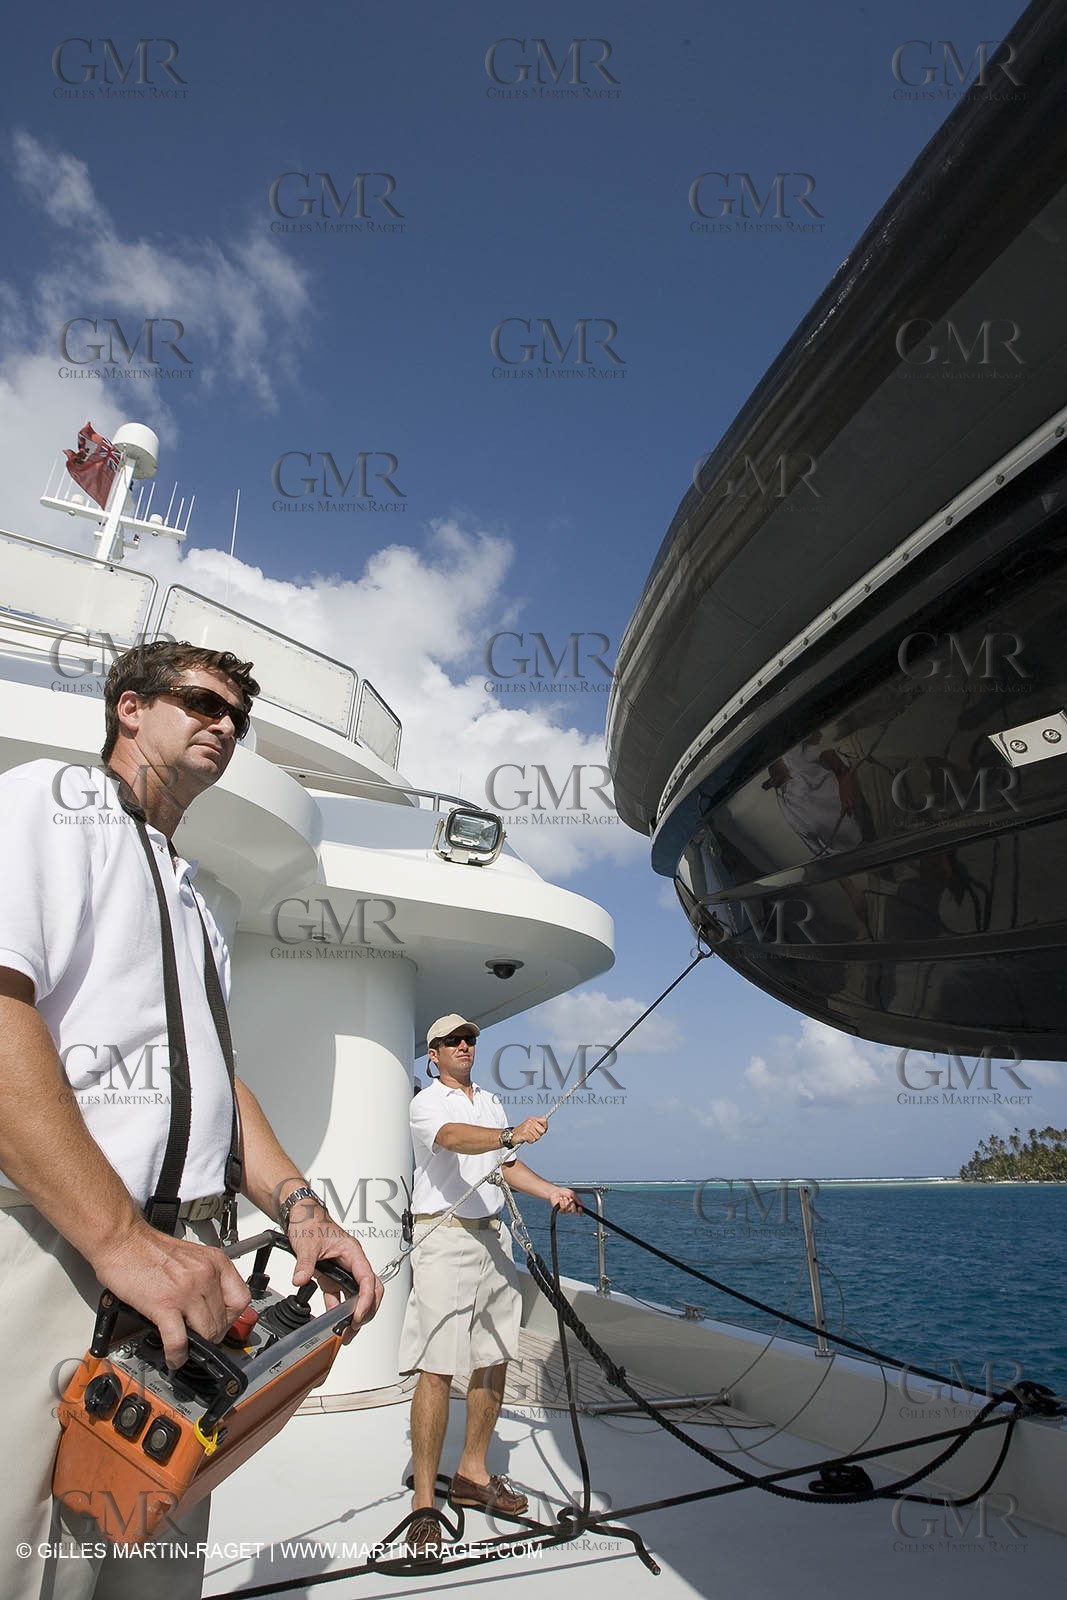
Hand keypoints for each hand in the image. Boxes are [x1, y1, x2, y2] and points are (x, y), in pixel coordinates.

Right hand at [92, 1220, 250, 1368]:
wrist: (122, 1240)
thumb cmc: (149, 1248)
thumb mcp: (191, 1256)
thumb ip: (205, 1278)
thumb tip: (211, 1305)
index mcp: (214, 1261)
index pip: (241, 1299)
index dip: (232, 1317)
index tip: (223, 1324)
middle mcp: (205, 1274)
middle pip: (223, 1320)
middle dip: (213, 1335)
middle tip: (201, 1340)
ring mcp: (186, 1290)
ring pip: (206, 1332)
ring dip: (198, 1347)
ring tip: (188, 1349)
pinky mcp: (164, 1304)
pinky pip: (179, 1340)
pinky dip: (177, 1354)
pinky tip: (174, 1357)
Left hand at [286, 1209, 383, 1341]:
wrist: (301, 1216)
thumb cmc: (311, 1222)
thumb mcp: (308, 1243)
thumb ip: (305, 1263)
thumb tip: (300, 1279)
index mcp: (353, 1252)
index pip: (367, 1278)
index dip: (366, 1299)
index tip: (357, 1315)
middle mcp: (352, 1263)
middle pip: (371, 1290)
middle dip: (366, 1311)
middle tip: (354, 1328)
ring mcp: (343, 1270)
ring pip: (357, 1296)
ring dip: (354, 1315)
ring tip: (346, 1332)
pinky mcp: (332, 1276)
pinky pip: (340, 1297)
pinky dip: (339, 1311)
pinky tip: (334, 1322)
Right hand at [512, 1116, 547, 1145]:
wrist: (512, 1135)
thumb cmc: (522, 1132)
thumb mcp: (530, 1126)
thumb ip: (537, 1126)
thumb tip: (545, 1129)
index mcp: (532, 1119)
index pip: (544, 1120)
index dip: (545, 1127)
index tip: (543, 1131)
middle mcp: (530, 1122)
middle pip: (542, 1131)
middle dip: (539, 1135)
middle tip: (533, 1135)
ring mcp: (527, 1127)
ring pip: (538, 1137)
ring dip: (533, 1139)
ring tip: (528, 1136)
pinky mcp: (525, 1133)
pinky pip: (533, 1140)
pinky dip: (530, 1141)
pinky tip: (525, 1139)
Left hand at [547, 1187, 581, 1213]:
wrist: (555, 1191)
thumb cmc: (564, 1192)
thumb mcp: (572, 1193)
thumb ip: (576, 1199)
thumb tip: (581, 1205)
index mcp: (575, 1205)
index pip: (579, 1211)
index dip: (580, 1211)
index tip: (579, 1207)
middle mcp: (570, 1209)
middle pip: (574, 1210)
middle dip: (572, 1204)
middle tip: (570, 1199)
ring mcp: (565, 1210)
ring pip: (568, 1208)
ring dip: (566, 1201)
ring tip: (564, 1197)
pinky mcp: (560, 1210)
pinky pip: (562, 1208)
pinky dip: (562, 1202)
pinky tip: (561, 1198)